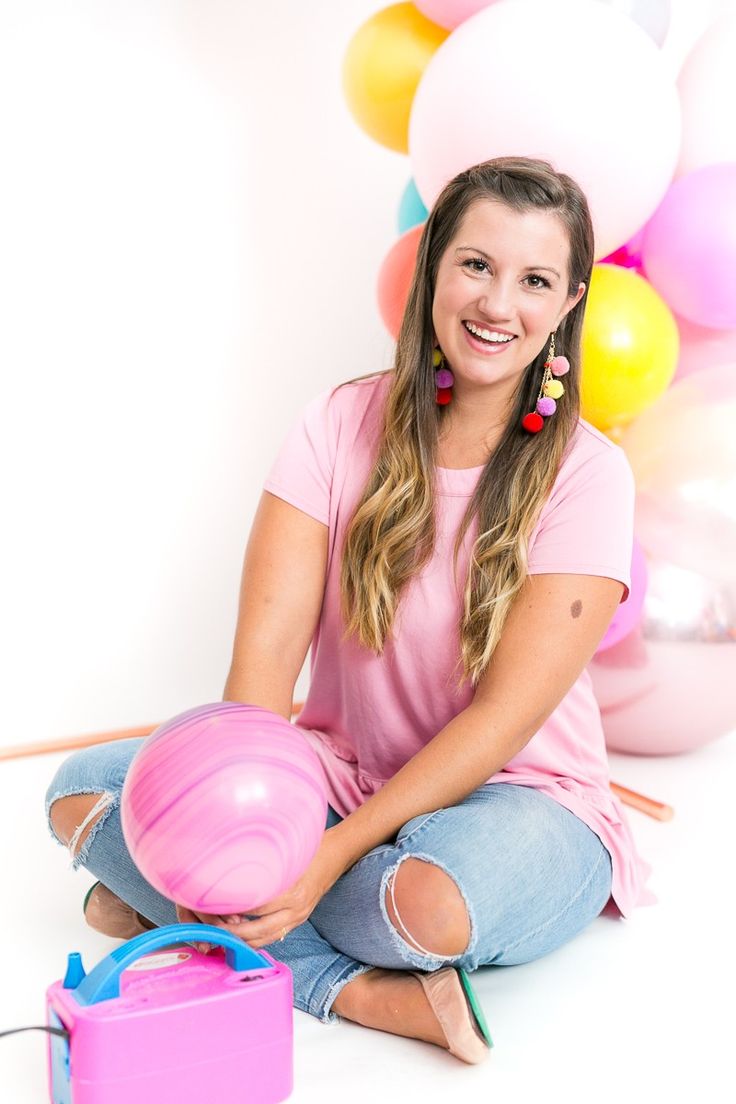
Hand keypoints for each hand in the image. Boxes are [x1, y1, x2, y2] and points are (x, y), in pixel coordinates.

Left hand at [175, 826, 349, 951]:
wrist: (336, 855)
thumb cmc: (309, 849)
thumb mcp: (287, 853)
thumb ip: (264, 866)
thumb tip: (232, 872)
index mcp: (292, 892)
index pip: (256, 909)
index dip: (233, 910)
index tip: (213, 907)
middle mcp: (296, 910)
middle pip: (258, 931)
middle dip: (232, 933)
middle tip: (211, 928)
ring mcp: (298, 917)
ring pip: (264, 939)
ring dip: (242, 940)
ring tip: (222, 934)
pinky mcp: (298, 920)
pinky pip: (273, 935)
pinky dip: (255, 938)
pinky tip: (240, 933)